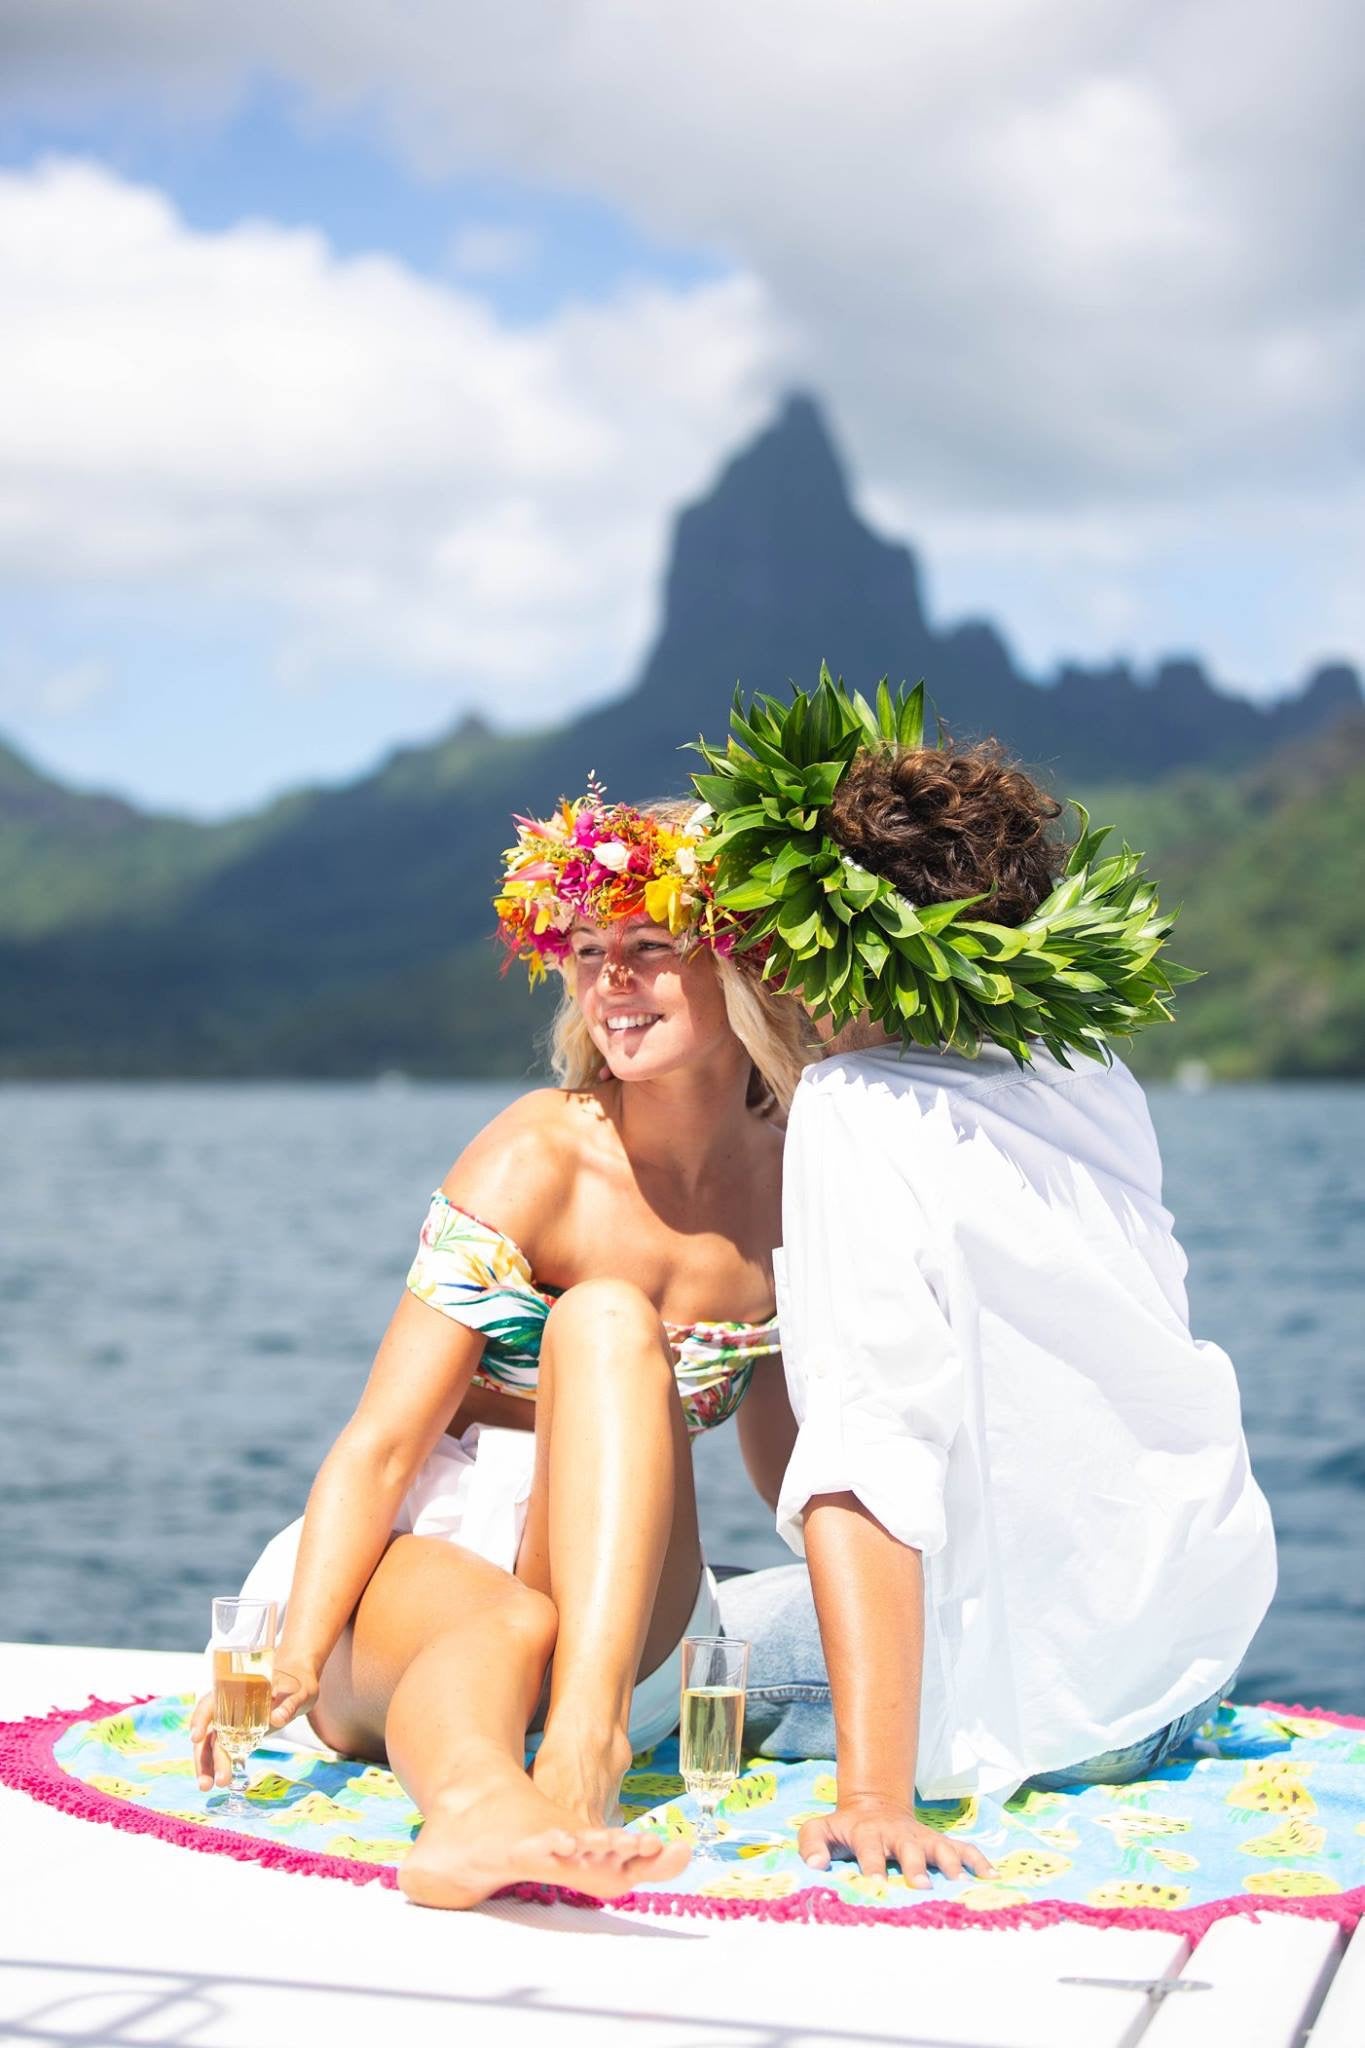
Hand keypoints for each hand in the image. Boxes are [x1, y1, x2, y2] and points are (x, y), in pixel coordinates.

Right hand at [190, 1657, 321, 1790]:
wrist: (299, 1688)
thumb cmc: (297, 1684)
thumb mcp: (299, 1692)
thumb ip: (289, 1705)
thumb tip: (277, 1719)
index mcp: (237, 1689)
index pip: (211, 1702)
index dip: (200, 1718)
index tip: (195, 1737)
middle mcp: (228, 1707)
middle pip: (209, 1730)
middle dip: (204, 1757)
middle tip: (208, 1782)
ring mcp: (232, 1723)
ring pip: (212, 1744)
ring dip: (207, 1765)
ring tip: (207, 1787)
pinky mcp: (239, 1736)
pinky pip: (223, 1750)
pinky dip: (219, 1765)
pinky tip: (219, 1781)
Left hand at [798, 1794, 993, 1884]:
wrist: (874, 1805)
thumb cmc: (846, 1828)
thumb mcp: (821, 1828)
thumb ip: (812, 1843)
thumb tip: (816, 1865)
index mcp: (868, 1833)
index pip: (869, 1849)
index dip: (873, 1865)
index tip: (876, 1883)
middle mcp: (898, 1835)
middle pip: (909, 1848)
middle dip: (916, 1865)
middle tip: (923, 1885)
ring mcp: (922, 1837)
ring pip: (940, 1846)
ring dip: (951, 1861)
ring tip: (961, 1881)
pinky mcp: (939, 1841)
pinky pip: (963, 1848)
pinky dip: (978, 1860)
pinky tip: (992, 1876)